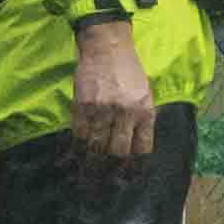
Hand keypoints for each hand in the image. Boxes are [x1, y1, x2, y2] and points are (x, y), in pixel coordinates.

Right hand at [70, 15, 158, 163]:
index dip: (135, 164)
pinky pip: (79, 134)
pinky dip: (79, 145)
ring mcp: (103, 110)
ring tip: (90, 170)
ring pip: (97, 146)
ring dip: (93, 160)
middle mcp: (126, 112)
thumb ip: (142, 119)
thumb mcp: (146, 94)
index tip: (128, 173)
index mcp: (145, 111)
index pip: (141, 148)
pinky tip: (78, 151)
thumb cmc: (129, 71)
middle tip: (107, 175)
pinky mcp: (83, 105)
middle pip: (118, 151)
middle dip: (112, 166)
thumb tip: (136, 147)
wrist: (108, 48)